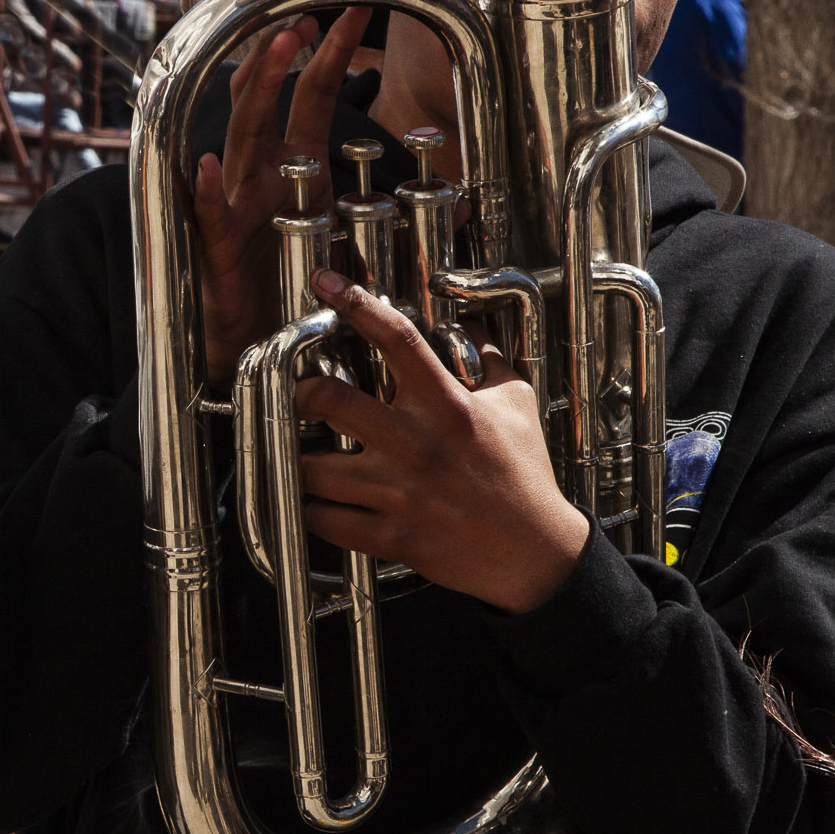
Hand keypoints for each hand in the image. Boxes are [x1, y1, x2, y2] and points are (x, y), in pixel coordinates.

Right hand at [193, 6, 370, 386]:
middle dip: (284, 56)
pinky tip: (211, 165)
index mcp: (292, 167)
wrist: (252, 342)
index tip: (352, 15)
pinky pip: (210, 212)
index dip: (327, 55)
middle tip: (306, 17)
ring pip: (239, 136)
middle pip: (266, 100)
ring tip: (273, 51)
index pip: (307, 97)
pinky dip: (210, 189)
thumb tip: (465, 200)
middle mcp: (260, 174)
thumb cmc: (297, 285)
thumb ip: (406, 217)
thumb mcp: (359, 243)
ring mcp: (235, 204)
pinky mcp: (217, 244)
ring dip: (254, 92)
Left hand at [293, 269, 589, 613]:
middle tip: (302, 395)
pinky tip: (318, 501)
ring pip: (314, 467)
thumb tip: (473, 328)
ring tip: (305, 453)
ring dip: (300, 459)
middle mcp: (416, 444)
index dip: (355, 302)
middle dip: (302, 393)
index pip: (396, 338)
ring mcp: (400, 492)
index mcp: (446, 405)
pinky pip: (325, 520)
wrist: (534, 552)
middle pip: (330, 400)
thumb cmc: (525, 474)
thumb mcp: (517, 405)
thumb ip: (490, 362)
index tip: (324, 281)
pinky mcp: (391, 536)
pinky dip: (312, 510)